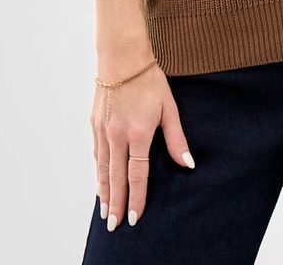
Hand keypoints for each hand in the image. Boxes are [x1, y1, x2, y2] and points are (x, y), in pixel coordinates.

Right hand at [91, 59, 195, 230]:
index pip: (137, 175)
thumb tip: (188, 164)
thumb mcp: (169, 107)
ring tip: (104, 211)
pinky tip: (100, 181)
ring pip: (103, 169)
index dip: (136, 198)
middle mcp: (117, 135)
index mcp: (139, 133)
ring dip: (104, 192)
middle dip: (116, 203)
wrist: (122, 57)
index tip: (134, 217)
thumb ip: (177, 139)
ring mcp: (103, 130)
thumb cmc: (149, 80)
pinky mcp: (95, 123)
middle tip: (114, 225)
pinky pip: (96, 154)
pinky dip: (98, 171)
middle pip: (116, 178)